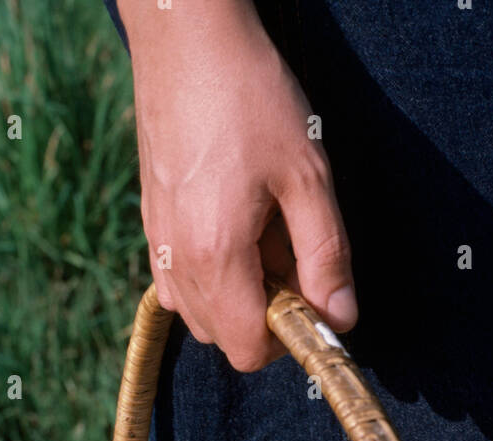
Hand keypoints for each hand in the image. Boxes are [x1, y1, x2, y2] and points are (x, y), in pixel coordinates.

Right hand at [121, 0, 357, 371]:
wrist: (185, 38)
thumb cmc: (250, 96)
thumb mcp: (308, 175)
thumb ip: (326, 255)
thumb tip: (342, 319)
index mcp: (217, 255)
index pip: (247, 350)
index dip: (287, 338)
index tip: (310, 296)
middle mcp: (178, 261)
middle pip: (224, 339)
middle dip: (263, 316)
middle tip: (289, 255)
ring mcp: (158, 244)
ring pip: (200, 314)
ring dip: (237, 296)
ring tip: (261, 235)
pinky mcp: (151, 225)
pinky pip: (179, 283)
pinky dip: (211, 275)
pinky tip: (234, 226)